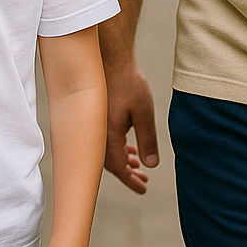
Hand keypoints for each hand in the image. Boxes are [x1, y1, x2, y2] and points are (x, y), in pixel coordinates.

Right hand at [103, 59, 157, 192]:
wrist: (110, 58)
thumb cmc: (128, 82)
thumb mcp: (144, 112)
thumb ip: (148, 139)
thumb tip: (151, 164)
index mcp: (108, 135)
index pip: (118, 168)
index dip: (131, 180)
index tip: (143, 189)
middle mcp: (97, 133)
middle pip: (110, 163)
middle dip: (127, 173)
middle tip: (143, 180)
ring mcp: (95, 125)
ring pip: (107, 152)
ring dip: (123, 160)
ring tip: (138, 165)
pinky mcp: (96, 117)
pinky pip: (105, 140)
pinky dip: (117, 147)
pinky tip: (128, 145)